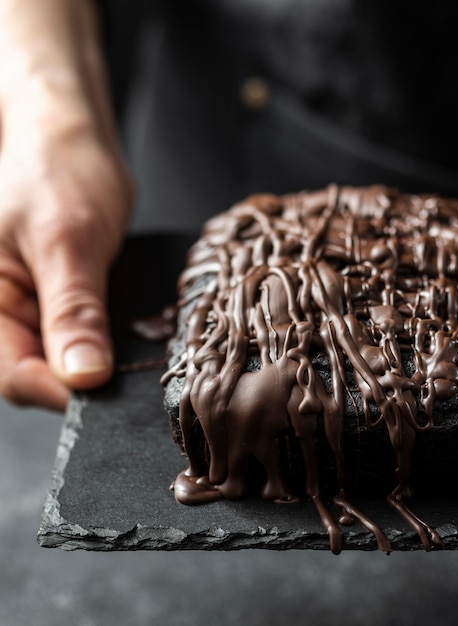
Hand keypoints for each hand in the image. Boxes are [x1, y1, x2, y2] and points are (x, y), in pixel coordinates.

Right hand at [0, 121, 132, 410]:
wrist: (72, 144)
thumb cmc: (58, 173)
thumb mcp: (68, 240)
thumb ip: (73, 310)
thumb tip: (82, 376)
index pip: (11, 374)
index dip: (60, 391)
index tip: (106, 393)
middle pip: (36, 374)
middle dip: (82, 382)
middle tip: (130, 378)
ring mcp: (28, 310)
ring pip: (60, 362)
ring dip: (96, 365)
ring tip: (133, 357)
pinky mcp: (56, 305)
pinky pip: (78, 339)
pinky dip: (104, 345)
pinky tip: (128, 340)